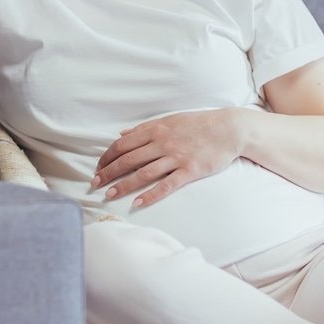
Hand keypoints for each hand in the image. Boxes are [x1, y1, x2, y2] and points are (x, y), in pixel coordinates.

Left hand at [92, 108, 242, 206]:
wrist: (229, 129)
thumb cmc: (200, 123)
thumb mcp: (171, 119)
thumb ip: (146, 127)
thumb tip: (123, 133)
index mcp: (157, 129)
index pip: (124, 144)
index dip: (108, 157)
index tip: (98, 167)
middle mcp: (163, 143)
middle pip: (129, 160)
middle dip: (109, 172)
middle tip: (94, 184)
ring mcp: (177, 157)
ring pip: (144, 173)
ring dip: (124, 185)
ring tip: (109, 195)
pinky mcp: (190, 170)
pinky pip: (167, 185)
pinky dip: (151, 195)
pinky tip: (138, 203)